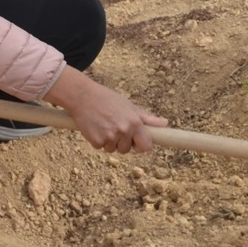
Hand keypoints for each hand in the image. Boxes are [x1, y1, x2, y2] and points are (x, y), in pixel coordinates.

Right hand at [45, 68, 166, 152]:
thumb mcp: (129, 106)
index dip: (142, 145)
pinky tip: (96, 127)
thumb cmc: (107, 99)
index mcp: (134, 122)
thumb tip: (164, 124)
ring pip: (113, 149)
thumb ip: (147, 118)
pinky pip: (101, 148)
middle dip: (123, 142)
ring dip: (110, 142)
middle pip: (128, 149)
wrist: (83, 96)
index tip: (137, 142)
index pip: (146, 146)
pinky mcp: (96, 141)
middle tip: (115, 126)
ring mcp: (109, 137)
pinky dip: (98, 140)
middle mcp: (123, 131)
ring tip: (104, 124)